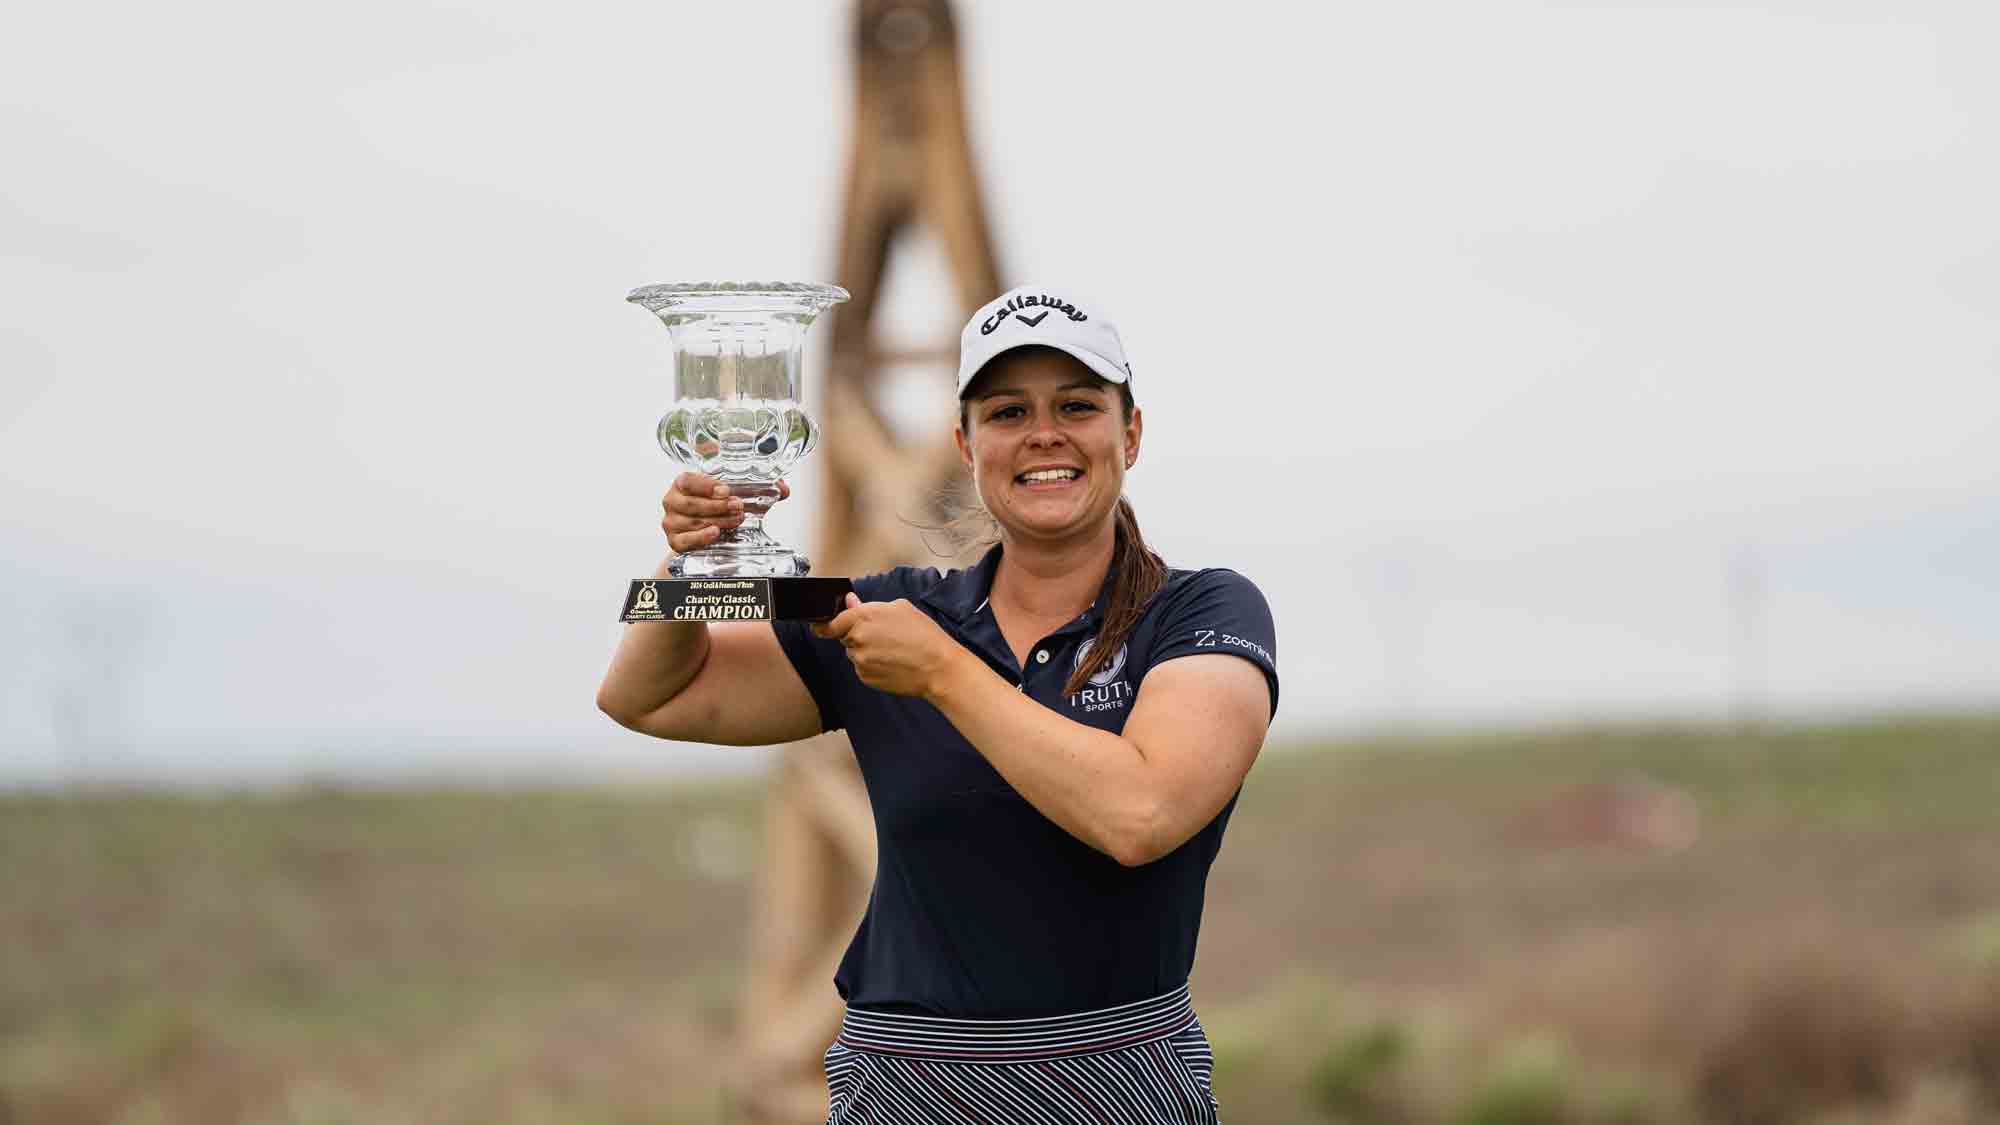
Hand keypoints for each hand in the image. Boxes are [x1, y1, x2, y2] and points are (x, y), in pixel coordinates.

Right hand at [660, 472, 789, 554]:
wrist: (704, 531)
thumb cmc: (717, 506)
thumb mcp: (735, 493)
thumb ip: (760, 487)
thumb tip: (783, 489)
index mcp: (683, 483)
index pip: (688, 481)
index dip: (706, 485)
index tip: (726, 490)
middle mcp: (673, 501)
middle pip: (691, 503)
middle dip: (718, 505)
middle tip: (738, 506)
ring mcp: (672, 522)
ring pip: (692, 522)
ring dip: (716, 521)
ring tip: (735, 520)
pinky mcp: (675, 541)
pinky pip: (685, 541)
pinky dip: (700, 537)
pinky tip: (715, 533)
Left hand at [812, 594, 965, 698]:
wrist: (937, 667)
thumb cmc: (923, 635)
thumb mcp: (900, 609)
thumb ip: (869, 606)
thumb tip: (850, 601)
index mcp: (862, 618)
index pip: (829, 623)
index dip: (824, 625)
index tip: (820, 626)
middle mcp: (857, 639)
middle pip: (844, 637)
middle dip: (857, 635)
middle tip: (882, 636)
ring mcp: (860, 661)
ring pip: (855, 653)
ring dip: (866, 651)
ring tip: (893, 649)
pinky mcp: (866, 678)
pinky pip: (863, 668)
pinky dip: (873, 665)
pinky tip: (892, 662)